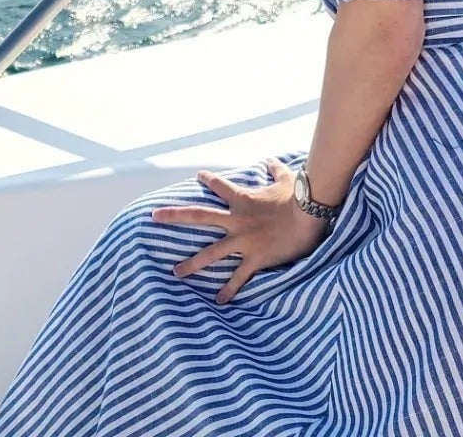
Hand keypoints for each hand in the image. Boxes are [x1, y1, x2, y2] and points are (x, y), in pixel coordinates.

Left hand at [150, 159, 330, 304]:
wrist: (309, 215)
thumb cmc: (297, 196)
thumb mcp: (285, 178)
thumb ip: (274, 169)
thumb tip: (269, 160)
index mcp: (241, 199)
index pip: (218, 185)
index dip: (208, 179)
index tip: (199, 176)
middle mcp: (235, 220)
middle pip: (198, 216)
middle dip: (174, 216)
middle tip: (154, 216)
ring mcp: (243, 241)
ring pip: (210, 253)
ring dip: (192, 264)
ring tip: (176, 272)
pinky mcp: (255, 259)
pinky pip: (238, 277)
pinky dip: (228, 290)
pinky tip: (218, 301)